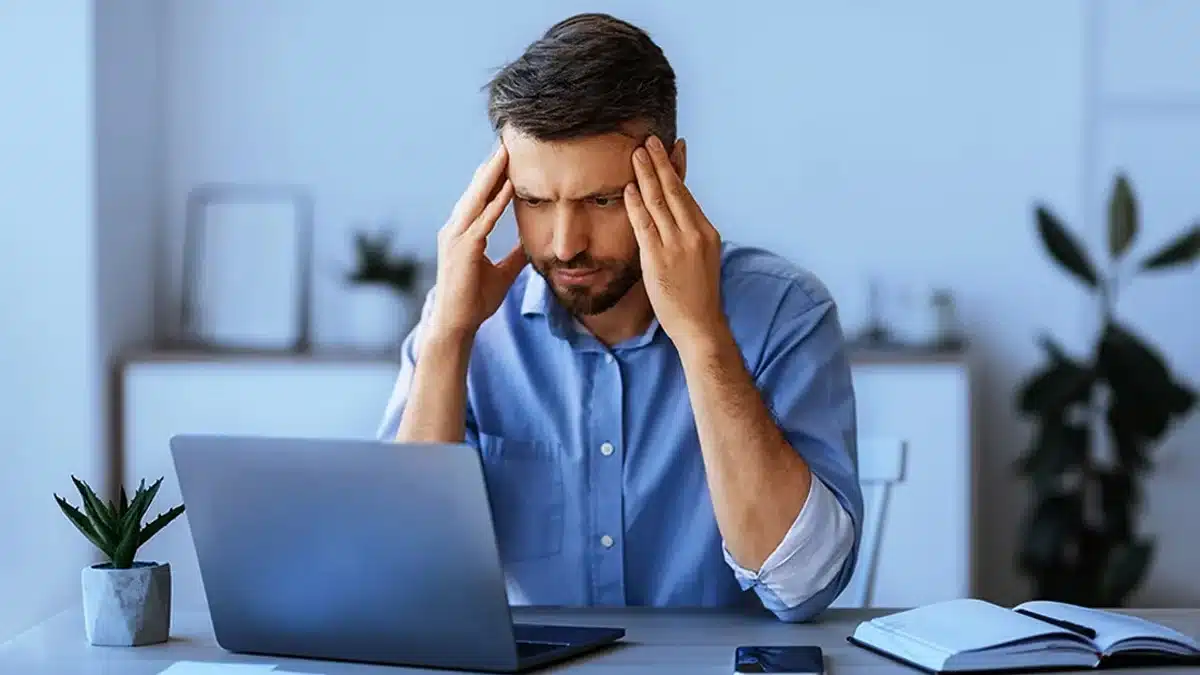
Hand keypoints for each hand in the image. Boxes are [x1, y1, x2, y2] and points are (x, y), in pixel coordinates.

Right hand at [428, 142, 525, 339]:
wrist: (456, 325)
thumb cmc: (474, 301)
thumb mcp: (501, 273)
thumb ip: (514, 256)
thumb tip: (531, 245)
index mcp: (463, 233)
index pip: (480, 198)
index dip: (494, 177)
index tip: (508, 157)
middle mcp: (455, 230)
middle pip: (476, 191)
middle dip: (491, 166)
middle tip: (507, 141)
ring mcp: (456, 238)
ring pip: (477, 199)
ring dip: (492, 175)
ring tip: (506, 152)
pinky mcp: (463, 250)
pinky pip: (483, 221)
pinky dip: (496, 203)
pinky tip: (509, 187)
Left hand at [624, 136, 725, 347]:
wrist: (700, 324)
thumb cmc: (697, 296)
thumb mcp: (701, 259)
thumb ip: (689, 236)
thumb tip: (678, 218)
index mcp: (706, 232)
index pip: (687, 194)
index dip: (676, 169)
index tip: (671, 148)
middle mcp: (694, 234)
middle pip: (674, 190)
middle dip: (660, 163)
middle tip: (649, 140)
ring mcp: (677, 245)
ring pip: (659, 202)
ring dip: (646, 175)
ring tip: (636, 153)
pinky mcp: (659, 258)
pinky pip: (644, 224)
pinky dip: (636, 204)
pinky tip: (629, 188)